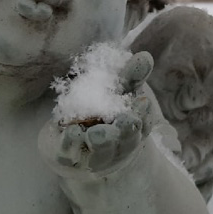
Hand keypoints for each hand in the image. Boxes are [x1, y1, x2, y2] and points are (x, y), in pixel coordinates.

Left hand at [41, 52, 156, 177]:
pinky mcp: (68, 157)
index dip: (143, 114)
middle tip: (124, 120)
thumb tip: (144, 56)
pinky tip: (71, 130)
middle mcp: (117, 147)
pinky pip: (70, 154)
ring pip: (101, 152)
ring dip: (101, 141)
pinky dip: (71, 144)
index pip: (143, 124)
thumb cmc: (107, 112)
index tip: (142, 102)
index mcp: (134, 130)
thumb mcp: (120, 91)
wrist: (78, 146)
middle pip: (125, 141)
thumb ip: (131, 76)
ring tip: (94, 132)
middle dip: (125, 131)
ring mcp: (94, 156)